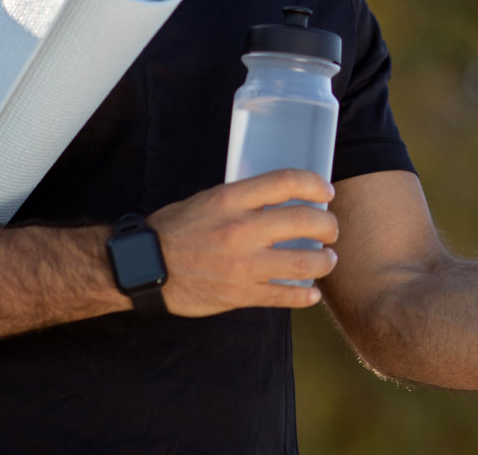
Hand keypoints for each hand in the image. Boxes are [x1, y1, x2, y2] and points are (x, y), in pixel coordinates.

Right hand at [148, 168, 339, 315]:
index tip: (326, 192)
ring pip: (304, 262)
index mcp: (232, 198)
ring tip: (328, 259)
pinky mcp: (240, 294)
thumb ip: (243, 198)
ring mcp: (243, 265)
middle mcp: (241, 229)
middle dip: (328, 225)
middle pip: (304, 221)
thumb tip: (280, 198)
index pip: (286, 182)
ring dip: (325, 261)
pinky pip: (284, 296)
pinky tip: (311, 292)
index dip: (315, 184)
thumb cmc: (176, 228)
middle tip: (331, 229)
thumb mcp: (209, 199)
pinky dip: (305, 295)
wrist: (146, 267)